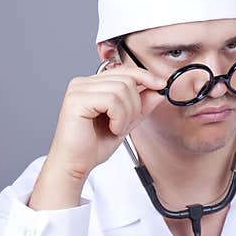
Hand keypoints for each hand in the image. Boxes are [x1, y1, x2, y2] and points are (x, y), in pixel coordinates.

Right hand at [29, 63, 165, 209]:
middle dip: (135, 104)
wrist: (75, 165)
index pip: (124, 70)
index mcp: (93, 85)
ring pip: (121, 89)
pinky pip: (111, 100)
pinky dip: (118, 117)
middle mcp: (84, 83)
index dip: (144, 75)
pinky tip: (111, 128)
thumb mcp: (125, 122)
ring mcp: (78, 89)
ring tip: (116, 128)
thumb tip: (158, 90)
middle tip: (125, 124)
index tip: (160, 84)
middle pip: (126, 79)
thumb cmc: (92, 146)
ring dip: (126, 114)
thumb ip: (140, 105)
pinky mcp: (77, 100)